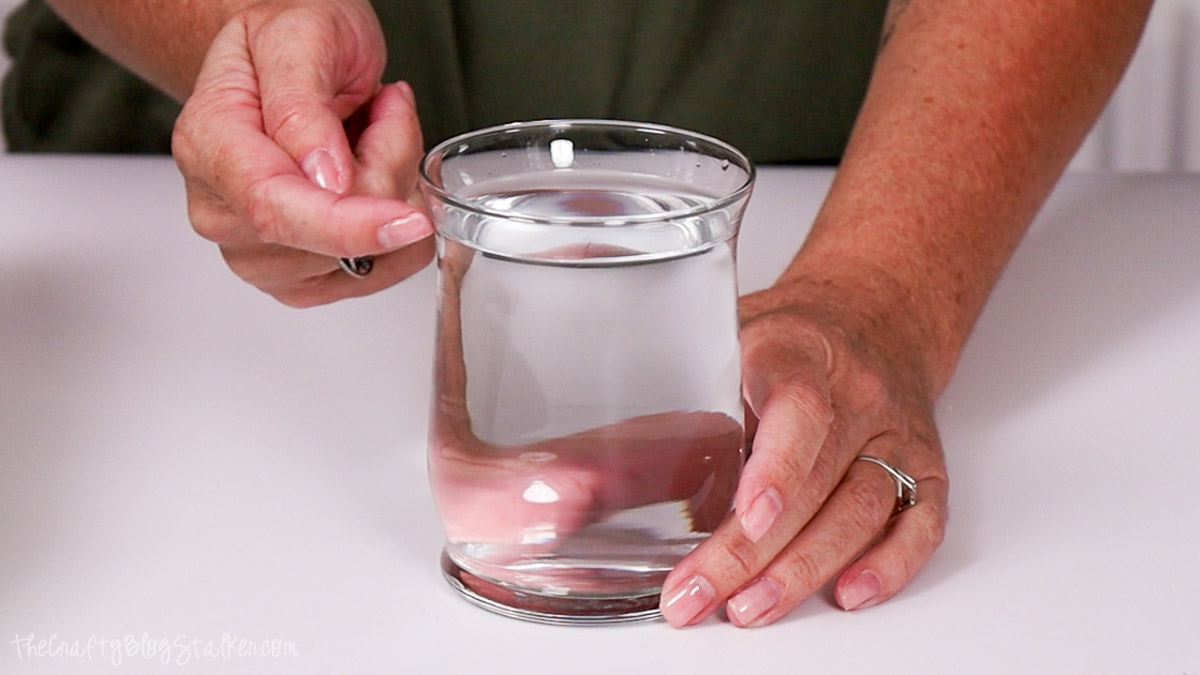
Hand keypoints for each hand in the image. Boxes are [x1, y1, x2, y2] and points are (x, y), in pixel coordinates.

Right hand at [171, 0, 432, 306]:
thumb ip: (303, 107)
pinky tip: (379, 176)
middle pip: (329, 238)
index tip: (407, 220)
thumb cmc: (289, 40)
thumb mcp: (299, 36)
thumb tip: (324, 179)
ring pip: (365, 259)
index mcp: (209, 146)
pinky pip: (381, 272)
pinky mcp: (300, 280)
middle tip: (385, 109)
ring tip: (373, 135)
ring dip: (396, 193)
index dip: (347, 225)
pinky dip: (400, 226)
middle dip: (386, 170)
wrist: (290, 55)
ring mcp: (258, 254)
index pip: (273, 208)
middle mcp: (222, 212)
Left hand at [659, 278, 949, 626]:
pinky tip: (847, 593)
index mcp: (797, 351)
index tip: (743, 516)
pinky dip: (889, 564)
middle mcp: (857, 393)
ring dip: (804, 570)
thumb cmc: (788, 333)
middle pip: (817, 481)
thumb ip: (675, 388)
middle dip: (753, 552)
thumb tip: (585, 460)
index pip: (797, 410)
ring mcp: (894, 431)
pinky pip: (920, 521)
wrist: (875, 312)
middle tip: (697, 595)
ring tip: (749, 608)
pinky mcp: (924, 465)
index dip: (775, 468)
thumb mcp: (724, 334)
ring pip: (862, 510)